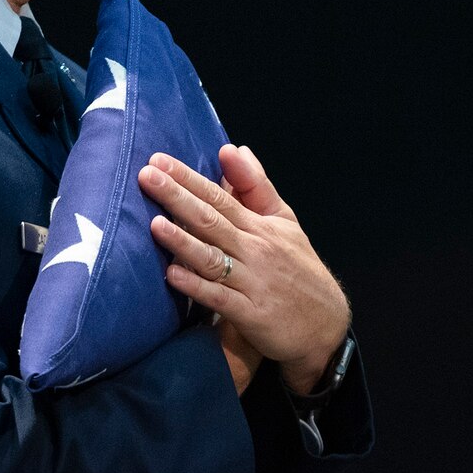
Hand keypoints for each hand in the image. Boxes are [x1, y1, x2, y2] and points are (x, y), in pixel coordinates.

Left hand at [138, 145, 350, 393]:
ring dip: (184, 242)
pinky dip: (197, 287)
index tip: (158, 161)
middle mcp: (256, 250)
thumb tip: (233, 149)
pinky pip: (219, 298)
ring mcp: (253, 282)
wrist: (325, 324)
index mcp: (260, 226)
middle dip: (178, 197)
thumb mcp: (284, 221)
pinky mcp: (250, 313)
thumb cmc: (299, 269)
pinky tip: (173, 276)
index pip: (220, 196)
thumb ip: (255, 187)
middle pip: (212, 220)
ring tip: (154, 224)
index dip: (188, 178)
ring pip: (213, 258)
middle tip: (147, 176)